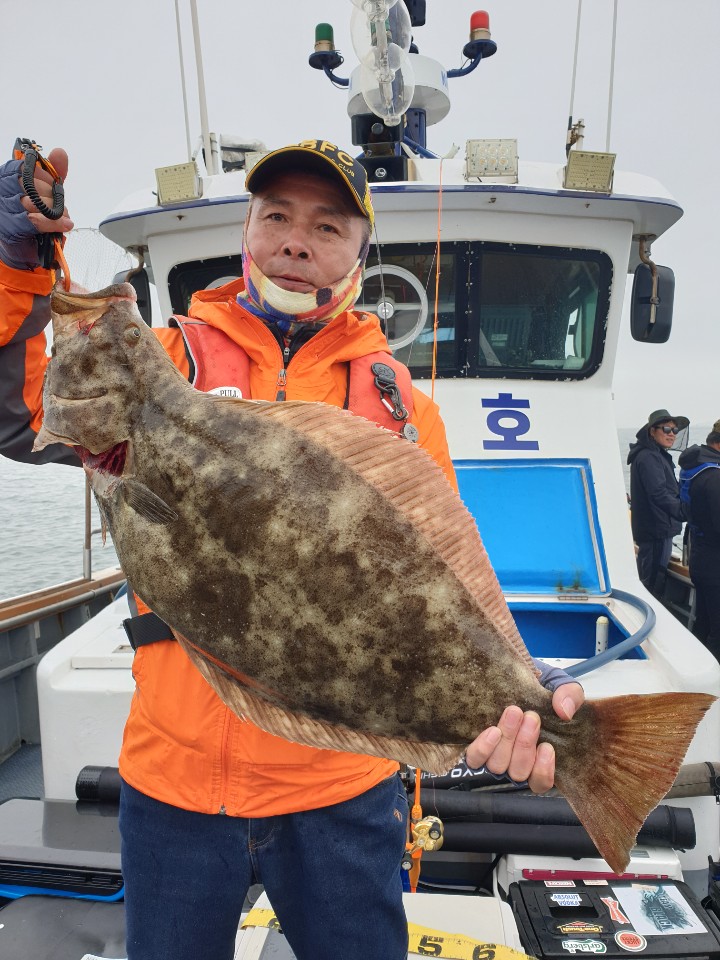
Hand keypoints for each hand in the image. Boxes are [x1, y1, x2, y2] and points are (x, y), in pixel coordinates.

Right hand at [0, 146, 72, 269]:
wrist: (24, 248)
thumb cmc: (34, 215)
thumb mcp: (45, 191)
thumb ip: (53, 172)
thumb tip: (60, 152)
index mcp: (6, 177)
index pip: (25, 168)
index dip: (44, 179)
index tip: (53, 187)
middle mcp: (2, 190)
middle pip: (31, 185)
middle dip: (52, 197)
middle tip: (60, 207)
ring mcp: (4, 209)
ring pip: (34, 202)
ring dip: (55, 211)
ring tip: (63, 217)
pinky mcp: (10, 228)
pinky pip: (34, 220)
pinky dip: (53, 223)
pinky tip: (64, 224)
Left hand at [464, 682, 584, 793]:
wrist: (514, 674)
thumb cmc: (540, 688)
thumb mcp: (562, 687)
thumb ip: (571, 696)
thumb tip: (565, 711)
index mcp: (539, 758)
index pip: (541, 782)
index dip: (543, 770)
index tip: (547, 747)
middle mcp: (515, 762)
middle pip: (519, 772)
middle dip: (525, 745)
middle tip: (531, 717)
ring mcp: (494, 756)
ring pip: (498, 766)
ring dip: (507, 739)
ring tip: (514, 713)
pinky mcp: (476, 748)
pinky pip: (475, 759)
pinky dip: (484, 748)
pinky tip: (493, 731)